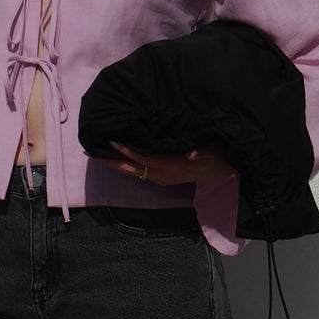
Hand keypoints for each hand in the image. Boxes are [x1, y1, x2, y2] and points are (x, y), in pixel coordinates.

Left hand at [94, 142, 236, 185]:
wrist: (228, 169)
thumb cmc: (219, 154)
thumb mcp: (211, 150)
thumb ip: (200, 152)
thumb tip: (191, 153)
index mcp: (172, 166)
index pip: (143, 158)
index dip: (126, 150)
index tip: (110, 140)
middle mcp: (163, 175)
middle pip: (131, 168)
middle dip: (110, 161)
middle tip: (90, 151)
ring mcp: (162, 178)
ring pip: (133, 171)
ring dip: (116, 163)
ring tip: (99, 152)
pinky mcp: (164, 178)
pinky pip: (139, 171)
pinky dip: (126, 164)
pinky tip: (118, 157)